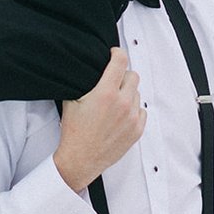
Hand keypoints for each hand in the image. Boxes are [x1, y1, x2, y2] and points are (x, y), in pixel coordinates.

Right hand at [53, 47, 146, 192]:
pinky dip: (132, 110)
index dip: (117, 53)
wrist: (80, 160)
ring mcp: (132, 118)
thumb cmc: (74, 132)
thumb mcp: (72, 100)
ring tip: (112, 104)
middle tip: (112, 82)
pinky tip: (119, 115)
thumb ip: (83, 81)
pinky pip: (141, 110)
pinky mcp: (137, 130)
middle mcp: (122, 104)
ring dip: (127, 94)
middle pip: (133, 75)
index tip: (114, 54)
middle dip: (122, 75)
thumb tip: (88, 66)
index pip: (120, 61)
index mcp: (106, 93)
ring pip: (137, 93)